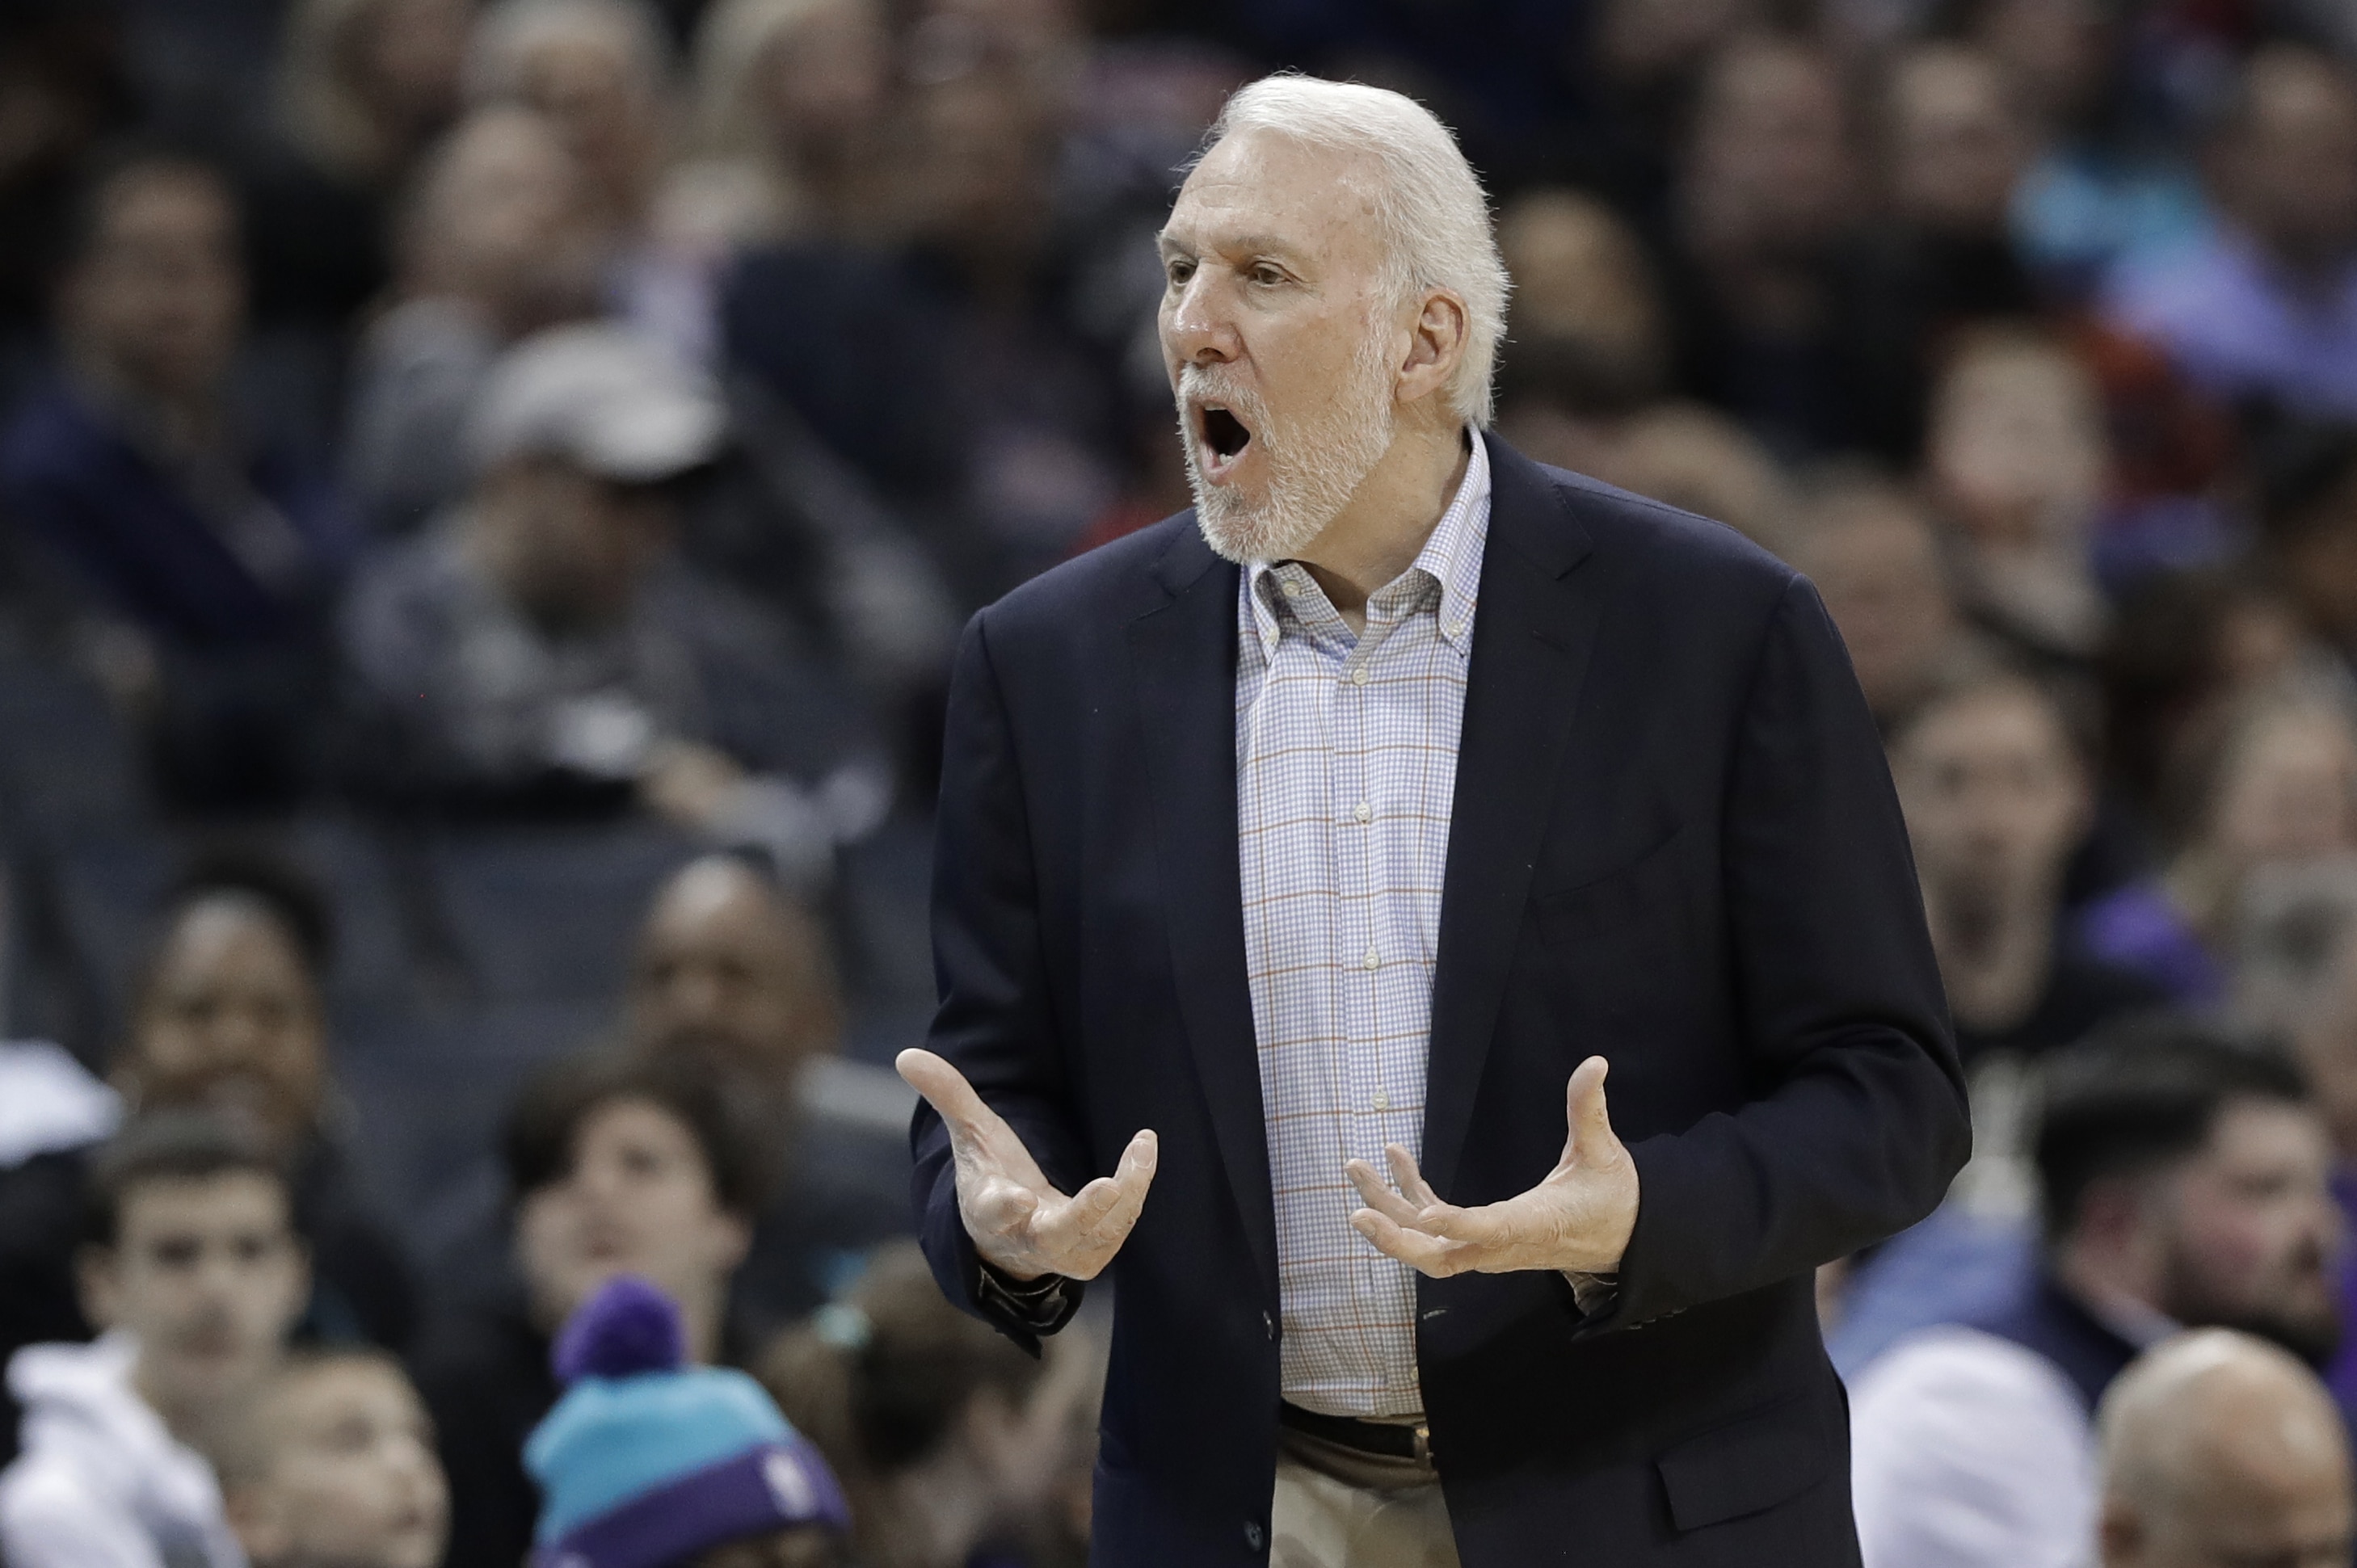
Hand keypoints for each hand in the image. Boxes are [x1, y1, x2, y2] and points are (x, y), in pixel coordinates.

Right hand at [897, 1048, 1156, 1281]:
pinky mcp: (1094, 1253)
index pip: (992, 1211)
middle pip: (1056, 1235)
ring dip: (1126, 1194)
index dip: (1003, 1207)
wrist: (1012, 1240)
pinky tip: (1144, 1150)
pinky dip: (1135, 1191)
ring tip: (1142, 1147)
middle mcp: (1027, 1239)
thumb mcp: (971, 1135)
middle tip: (1107, 1188)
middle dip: (1083, 1215)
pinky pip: (1120, 1225)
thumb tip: (907, 1055)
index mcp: (989, 1212)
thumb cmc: (992, 1178)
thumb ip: (949, 1096)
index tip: (1015, 1198)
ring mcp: (1063, 1251)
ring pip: (1100, 1233)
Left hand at [1346, 1056, 1636, 1277]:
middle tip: (1358, 1212)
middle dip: (1396, 1239)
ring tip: (1356, 1168)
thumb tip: (1595, 1062)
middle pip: (1439, 1256)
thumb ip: (1589, 1109)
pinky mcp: (1480, 1235)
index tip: (1425, 1213)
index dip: (1456, 1224)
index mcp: (1533, 1225)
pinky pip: (1435, 1222)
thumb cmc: (1612, 1198)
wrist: (1622, 1239)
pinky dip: (1410, 1194)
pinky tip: (1395, 1157)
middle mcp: (1502, 1244)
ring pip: (1426, 1241)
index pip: (1489, 1230)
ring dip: (1388, 1210)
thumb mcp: (1604, 1153)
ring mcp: (1486, 1244)